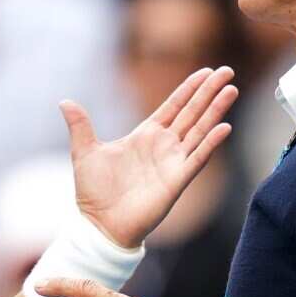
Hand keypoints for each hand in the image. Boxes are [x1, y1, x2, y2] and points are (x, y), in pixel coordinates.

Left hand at [63, 67, 236, 247]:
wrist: (100, 225)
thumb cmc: (94, 192)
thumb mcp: (85, 152)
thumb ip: (80, 126)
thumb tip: (64, 101)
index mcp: (145, 135)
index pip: (173, 105)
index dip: (190, 88)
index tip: (206, 71)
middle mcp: (164, 146)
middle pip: (192, 112)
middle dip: (209, 92)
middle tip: (227, 71)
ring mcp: (173, 162)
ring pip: (200, 130)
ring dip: (216, 111)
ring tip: (231, 90)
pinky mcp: (177, 181)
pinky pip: (198, 158)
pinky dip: (211, 143)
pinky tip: (225, 127)